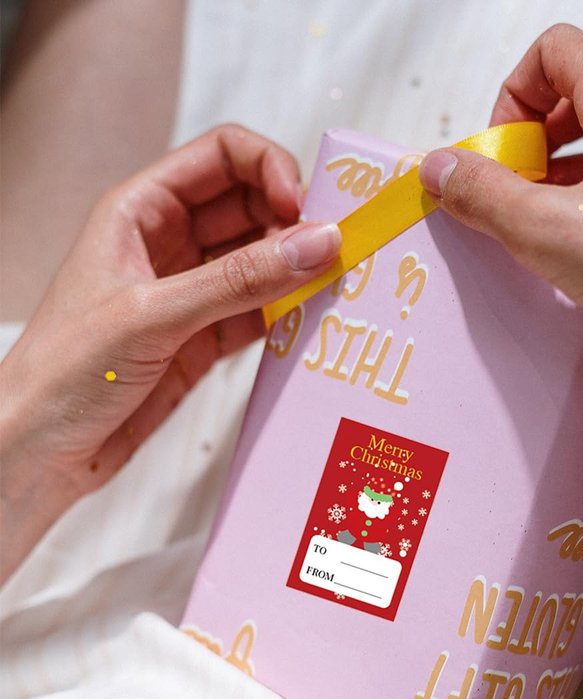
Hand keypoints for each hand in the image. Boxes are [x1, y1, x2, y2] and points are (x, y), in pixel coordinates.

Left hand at [0, 124, 340, 581]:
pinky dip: (288, 313)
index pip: (222, 157)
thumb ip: (239, 280)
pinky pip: (260, 311)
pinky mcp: (207, 338)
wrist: (43, 450)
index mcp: (142, 211)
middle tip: (332, 250)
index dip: (270, 169)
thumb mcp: (154, 316)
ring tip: (331, 285)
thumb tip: (315, 244)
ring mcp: (193, 292)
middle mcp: (171, 244)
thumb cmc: (64, 372)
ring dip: (297, 270)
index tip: (302, 208)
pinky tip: (308, 320)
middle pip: (252, 206)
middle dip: (294, 221)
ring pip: (262, 261)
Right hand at [420, 25, 582, 698]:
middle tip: (504, 230)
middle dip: (530, 160)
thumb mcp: (559, 233)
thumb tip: (423, 179)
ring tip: (539, 271)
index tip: (486, 164)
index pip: (550, 53)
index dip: (504, 95)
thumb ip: (485, 201)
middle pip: (579, 106)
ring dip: (569, 205)